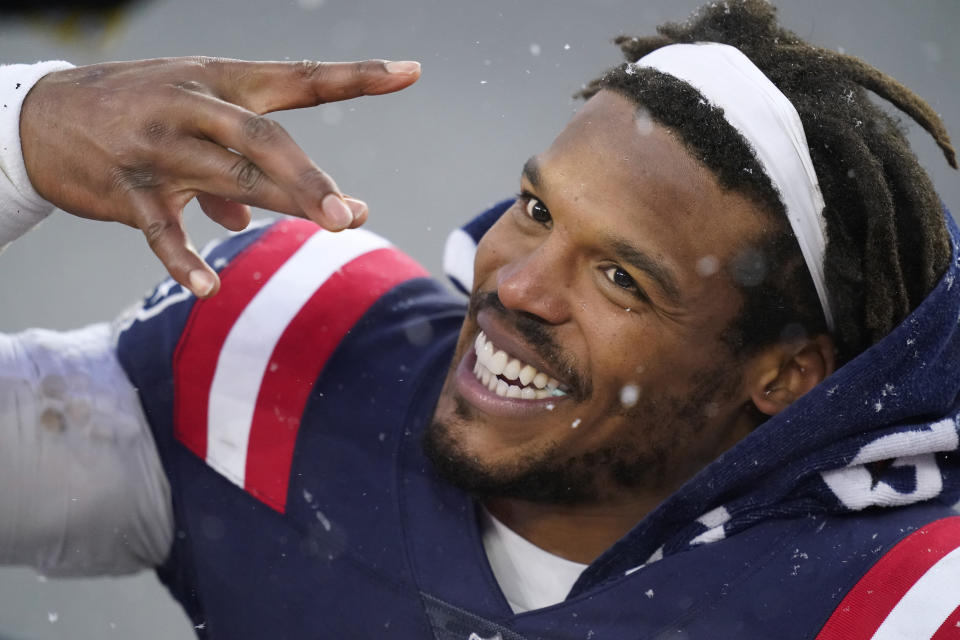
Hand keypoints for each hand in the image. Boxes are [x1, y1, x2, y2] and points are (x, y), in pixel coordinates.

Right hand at [18, 57, 420, 296]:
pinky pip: (161, 229)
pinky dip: (184, 259)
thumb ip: (230, 168)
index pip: (298, 77)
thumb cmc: (136, 113)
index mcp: (221, 82)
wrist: (40, 116)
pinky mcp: (124, 188)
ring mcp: (159, 147)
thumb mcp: (191, 119)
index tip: (410, 72)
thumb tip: (247, 221)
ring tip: (335, 226)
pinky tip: (209, 288)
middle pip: (264, 139)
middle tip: (353, 214)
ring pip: (228, 178)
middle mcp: (195, 108)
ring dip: (282, 205)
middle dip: (310, 177)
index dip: (355, 77)